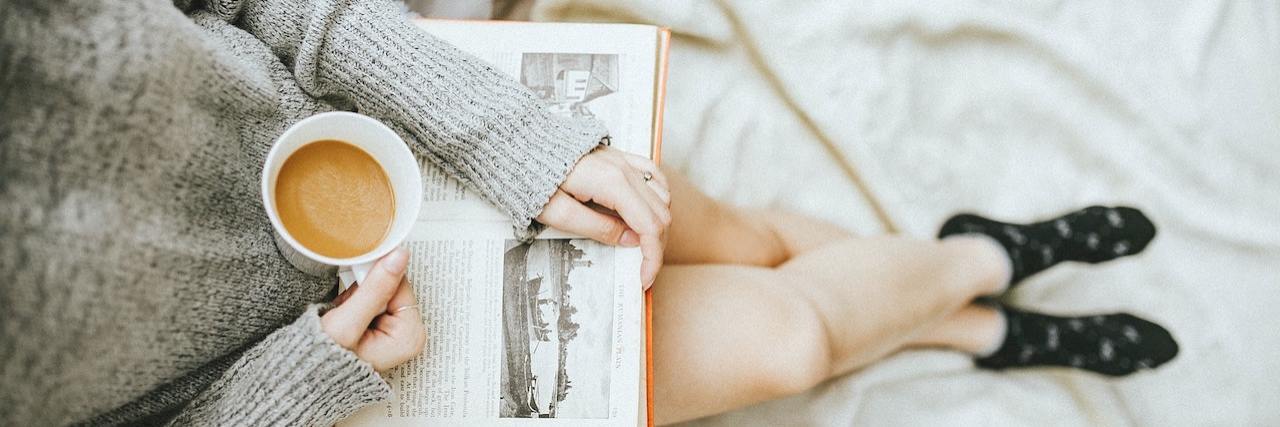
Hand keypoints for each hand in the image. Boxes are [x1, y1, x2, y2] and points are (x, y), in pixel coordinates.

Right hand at [320, 248, 425, 371]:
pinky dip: (354, 302)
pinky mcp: (382, 328)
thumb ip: (375, 288)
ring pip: (380, 290)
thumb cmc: (324, 363)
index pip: (401, 284)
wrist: (304, 379)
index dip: (375, 280)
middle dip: (365, 291)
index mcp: (410, 336)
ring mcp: (396, 332)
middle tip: (347, 310)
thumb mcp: (347, 323)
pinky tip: (345, 317)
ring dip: (358, 296)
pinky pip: (372, 299)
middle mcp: (408, 335)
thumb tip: (399, 256)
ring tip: (344, 316)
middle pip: (392, 287)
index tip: (357, 285)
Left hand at [538, 146, 670, 288]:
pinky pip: (652, 175)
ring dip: (658, 224)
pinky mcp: (619, 157)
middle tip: (643, 269)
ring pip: (661, 196)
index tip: (644, 278)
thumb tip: (631, 241)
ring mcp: (624, 160)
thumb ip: (598, 229)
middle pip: (660, 214)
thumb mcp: (558, 214)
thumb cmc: (531, 177)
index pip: (649, 226)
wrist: (519, 143)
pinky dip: (658, 197)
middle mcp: (624, 169)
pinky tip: (651, 211)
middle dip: (656, 246)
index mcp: (612, 184)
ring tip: (643, 246)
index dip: (652, 257)